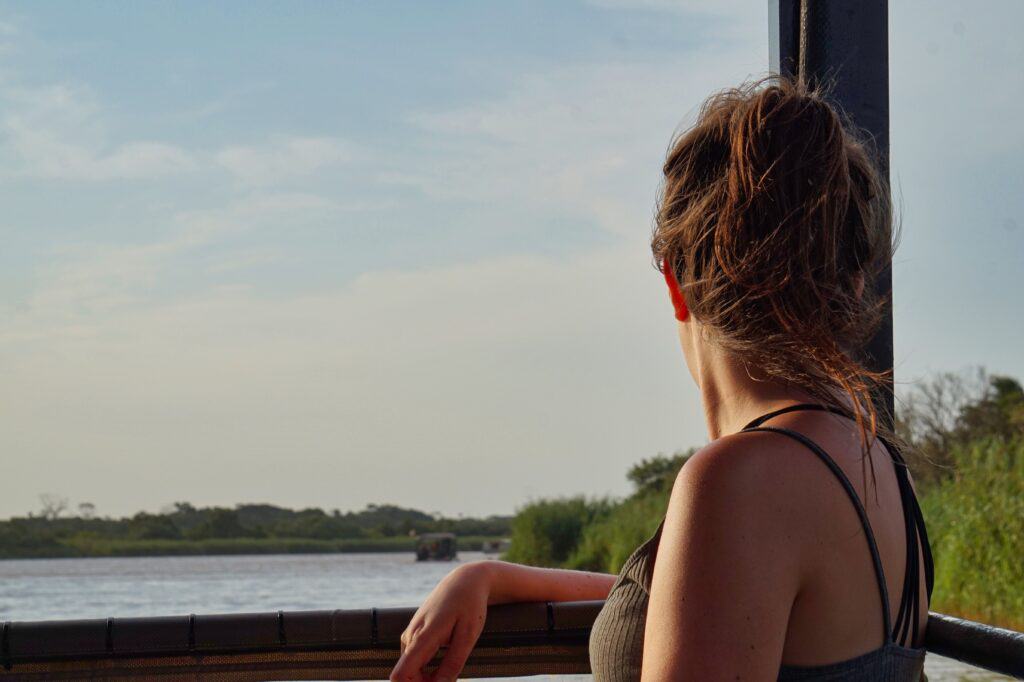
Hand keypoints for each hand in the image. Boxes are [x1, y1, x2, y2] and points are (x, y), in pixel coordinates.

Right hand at [390, 561, 493, 681]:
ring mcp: (410, 634)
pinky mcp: (413, 634)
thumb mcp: (469, 635)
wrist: (465, 580)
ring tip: (450, 669)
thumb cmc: (469, 605)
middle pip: (407, 677)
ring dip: (426, 678)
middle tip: (452, 678)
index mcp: (423, 637)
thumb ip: (453, 663)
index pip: (400, 675)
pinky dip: (426, 669)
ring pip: (410, 670)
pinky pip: (413, 661)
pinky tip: (444, 661)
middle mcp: (410, 636)